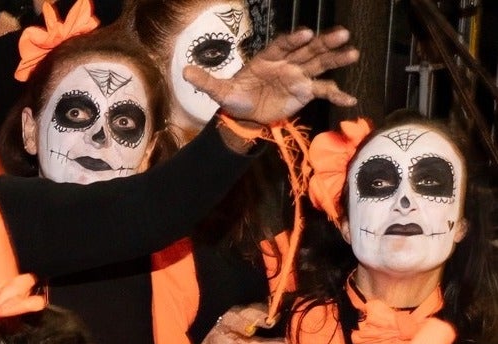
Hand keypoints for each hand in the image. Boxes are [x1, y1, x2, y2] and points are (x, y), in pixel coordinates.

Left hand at [188, 26, 357, 125]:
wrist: (245, 117)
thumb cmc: (236, 98)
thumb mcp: (220, 91)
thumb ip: (206, 81)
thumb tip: (183, 70)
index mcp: (268, 58)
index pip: (283, 45)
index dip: (293, 39)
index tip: (305, 32)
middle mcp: (287, 63)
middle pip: (308, 50)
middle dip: (324, 42)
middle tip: (342, 34)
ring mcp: (298, 76)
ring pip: (320, 64)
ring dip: (336, 59)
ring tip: (353, 53)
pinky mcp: (305, 92)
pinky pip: (323, 91)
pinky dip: (336, 95)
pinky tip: (351, 100)